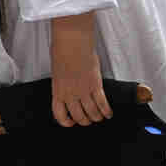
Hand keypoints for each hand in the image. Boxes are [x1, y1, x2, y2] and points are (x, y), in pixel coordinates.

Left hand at [50, 11, 111, 126]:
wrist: (72, 42)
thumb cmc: (63, 51)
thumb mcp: (57, 71)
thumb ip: (62, 83)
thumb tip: (66, 88)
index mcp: (58, 90)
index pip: (59, 114)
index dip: (66, 122)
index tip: (71, 123)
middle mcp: (70, 94)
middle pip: (78, 117)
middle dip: (85, 121)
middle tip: (89, 119)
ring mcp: (83, 91)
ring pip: (92, 114)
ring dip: (96, 117)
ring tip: (99, 117)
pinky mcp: (96, 86)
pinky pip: (103, 104)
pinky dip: (107, 111)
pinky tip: (108, 113)